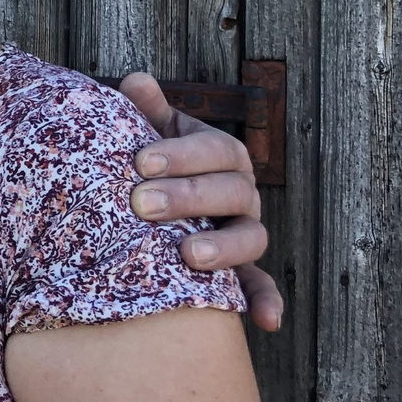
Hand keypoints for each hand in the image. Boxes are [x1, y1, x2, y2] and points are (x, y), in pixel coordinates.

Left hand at [119, 72, 281, 332]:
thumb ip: (146, 110)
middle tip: (142, 204)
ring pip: (250, 238)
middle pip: (231, 192)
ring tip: (189, 255)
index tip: (140, 162)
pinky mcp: (242, 271)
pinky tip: (265, 321)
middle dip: (188, 197)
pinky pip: (260, 287)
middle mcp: (241, 193)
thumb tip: (136, 81)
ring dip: (224, 247)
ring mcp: (244, 231)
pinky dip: (265, 302)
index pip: (214, 150)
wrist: (150, 199)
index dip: (181, 154)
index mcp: (222, 156)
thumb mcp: (149, 134)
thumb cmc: (150, 163)